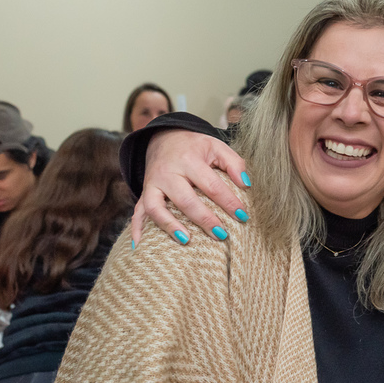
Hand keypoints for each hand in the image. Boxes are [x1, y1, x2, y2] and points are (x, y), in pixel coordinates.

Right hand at [131, 129, 250, 245]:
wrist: (165, 137)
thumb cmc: (196, 147)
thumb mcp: (217, 147)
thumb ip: (234, 163)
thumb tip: (246, 185)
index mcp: (189, 160)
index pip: (211, 185)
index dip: (228, 202)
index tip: (243, 216)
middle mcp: (168, 173)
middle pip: (185, 200)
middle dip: (204, 219)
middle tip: (222, 234)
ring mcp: (153, 184)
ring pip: (156, 208)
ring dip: (170, 226)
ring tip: (188, 241)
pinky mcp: (145, 192)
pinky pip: (137, 212)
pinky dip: (137, 229)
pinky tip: (140, 245)